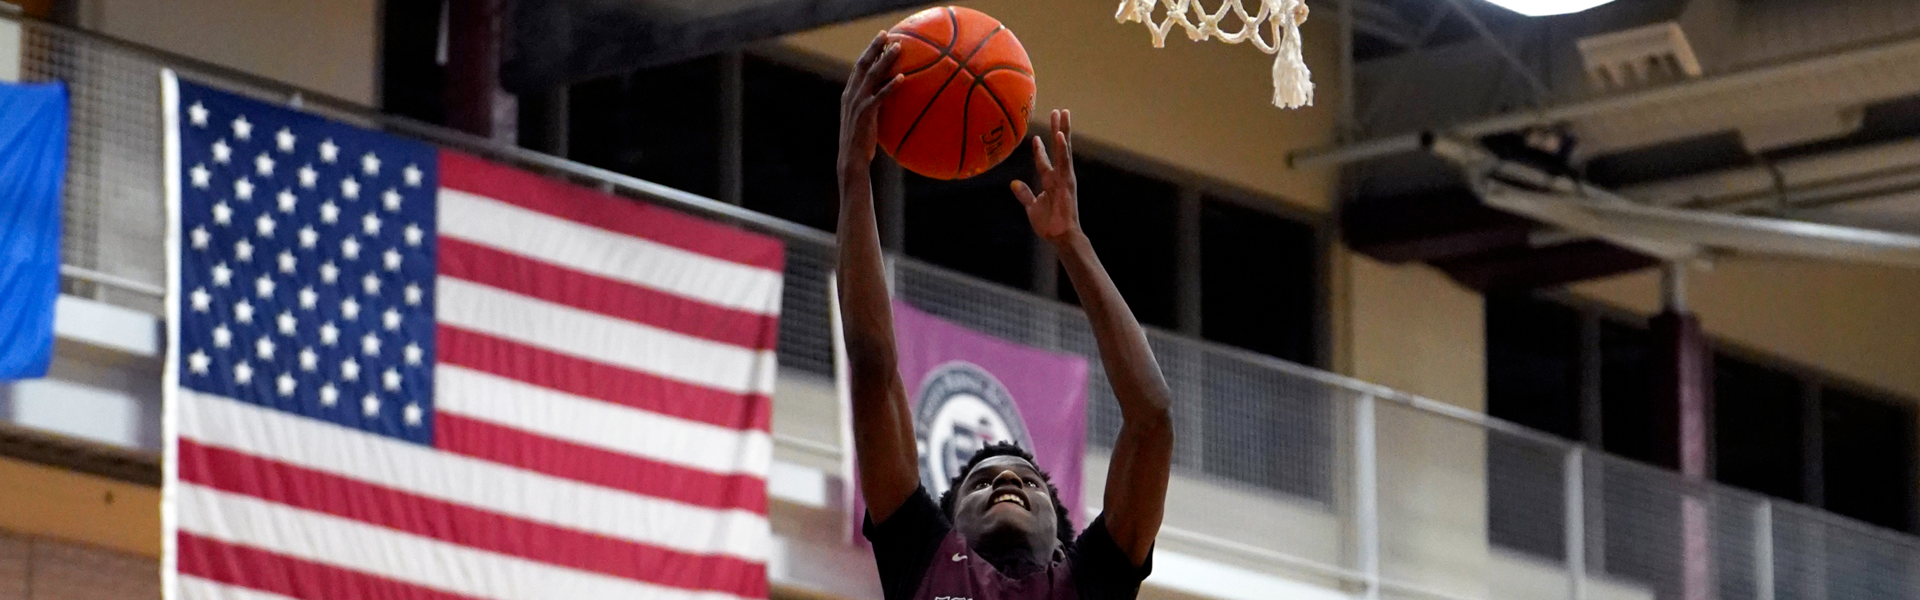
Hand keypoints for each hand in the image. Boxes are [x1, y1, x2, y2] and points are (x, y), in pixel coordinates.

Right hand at [838, 33, 902, 180]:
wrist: (852, 159)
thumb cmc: (862, 142)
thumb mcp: (866, 119)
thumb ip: (875, 105)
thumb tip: (892, 98)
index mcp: (850, 94)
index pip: (859, 67)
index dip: (869, 51)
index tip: (881, 38)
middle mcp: (851, 95)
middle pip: (862, 64)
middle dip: (874, 47)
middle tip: (887, 34)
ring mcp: (857, 103)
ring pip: (871, 76)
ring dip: (885, 60)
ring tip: (898, 48)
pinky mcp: (864, 114)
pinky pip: (879, 96)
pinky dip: (890, 86)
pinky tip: (902, 77)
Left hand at [1012, 110, 1079, 245]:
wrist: (1060, 236)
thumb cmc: (1049, 224)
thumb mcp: (1032, 207)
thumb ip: (1025, 194)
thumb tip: (1014, 183)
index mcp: (1050, 182)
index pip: (1044, 161)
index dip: (1040, 150)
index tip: (1035, 137)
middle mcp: (1059, 176)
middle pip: (1059, 148)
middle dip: (1058, 129)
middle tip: (1059, 111)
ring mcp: (1065, 177)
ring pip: (1064, 149)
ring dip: (1063, 130)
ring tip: (1063, 113)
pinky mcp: (1067, 181)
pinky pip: (1064, 161)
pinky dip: (1062, 148)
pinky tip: (1060, 134)